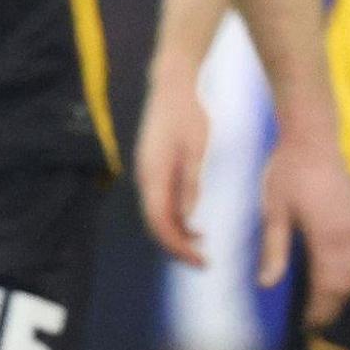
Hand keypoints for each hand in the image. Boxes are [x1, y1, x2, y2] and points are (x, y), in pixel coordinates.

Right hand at [132, 63, 211, 267]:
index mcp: (153, 175)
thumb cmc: (189, 114)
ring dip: (177, 235)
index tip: (201, 262)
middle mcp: (144, 178)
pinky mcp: (152, 170)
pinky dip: (175, 219)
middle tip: (204, 264)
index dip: (178, 248)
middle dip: (177, 248)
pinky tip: (194, 224)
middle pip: (156, 225)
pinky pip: (160, 203)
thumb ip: (192, 182)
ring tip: (202, 247)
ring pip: (157, 216)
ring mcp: (146, 174)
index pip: (160, 224)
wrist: (172, 86)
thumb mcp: (198, 149)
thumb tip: (189, 217)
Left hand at [259, 129, 349, 328]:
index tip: (307, 326)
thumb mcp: (273, 212)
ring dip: (344, 291)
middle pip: (346, 283)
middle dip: (333, 306)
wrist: (313, 138)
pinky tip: (341, 277)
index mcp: (326, 238)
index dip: (319, 309)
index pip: (327, 286)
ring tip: (328, 306)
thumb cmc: (288, 173)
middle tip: (317, 324)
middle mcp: (347, 236)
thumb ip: (274, 250)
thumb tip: (268, 284)